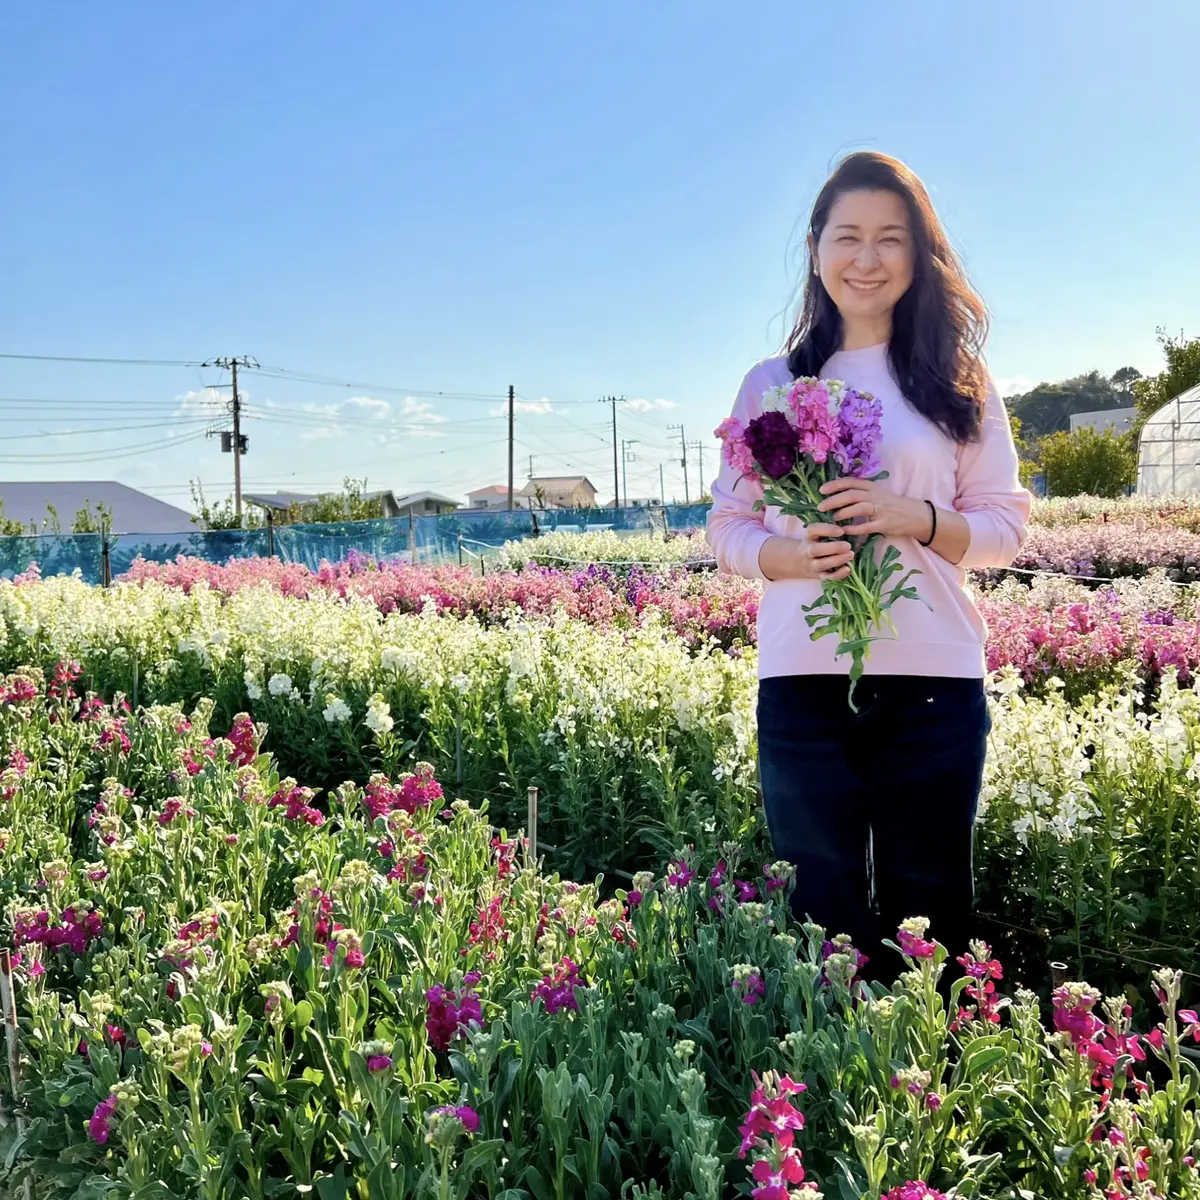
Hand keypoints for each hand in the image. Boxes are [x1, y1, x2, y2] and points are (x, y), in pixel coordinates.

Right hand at [759, 524, 854, 581]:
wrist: (801, 561)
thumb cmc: (818, 542)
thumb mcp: (819, 533)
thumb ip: (831, 529)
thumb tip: (851, 524)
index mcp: (808, 536)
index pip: (813, 530)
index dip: (827, 530)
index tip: (841, 530)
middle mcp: (807, 551)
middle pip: (815, 550)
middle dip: (832, 548)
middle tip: (848, 545)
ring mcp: (812, 564)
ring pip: (821, 564)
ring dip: (836, 560)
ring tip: (851, 554)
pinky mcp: (818, 576)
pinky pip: (827, 577)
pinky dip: (837, 574)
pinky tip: (848, 569)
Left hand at [817, 477, 931, 540]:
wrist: (916, 515)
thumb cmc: (892, 505)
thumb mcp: (878, 494)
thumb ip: (861, 493)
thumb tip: (837, 495)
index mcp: (872, 487)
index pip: (851, 482)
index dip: (835, 485)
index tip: (821, 490)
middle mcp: (875, 496)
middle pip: (851, 494)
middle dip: (833, 500)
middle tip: (820, 507)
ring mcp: (880, 510)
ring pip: (858, 507)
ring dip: (843, 513)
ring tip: (832, 519)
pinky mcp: (884, 524)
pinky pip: (866, 526)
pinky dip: (854, 529)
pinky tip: (845, 531)